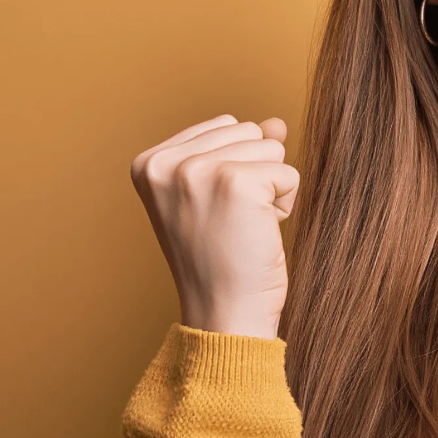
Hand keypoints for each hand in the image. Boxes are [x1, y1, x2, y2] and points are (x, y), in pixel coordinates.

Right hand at [130, 114, 299, 339]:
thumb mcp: (221, 196)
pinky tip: (258, 233)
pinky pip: (288, 173)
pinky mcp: (235, 182)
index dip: (235, 169)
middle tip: (231, 223)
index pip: (225, 126)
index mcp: (149, 163)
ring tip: (243, 228)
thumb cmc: (223, 260)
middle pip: (249, 131)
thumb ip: (242, 150)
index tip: (215, 211)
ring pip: (272, 148)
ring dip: (271, 190)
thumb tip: (276, 123)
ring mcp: (197, 170)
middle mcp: (166, 162)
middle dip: (255, 176)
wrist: (224, 314)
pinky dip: (285, 204)